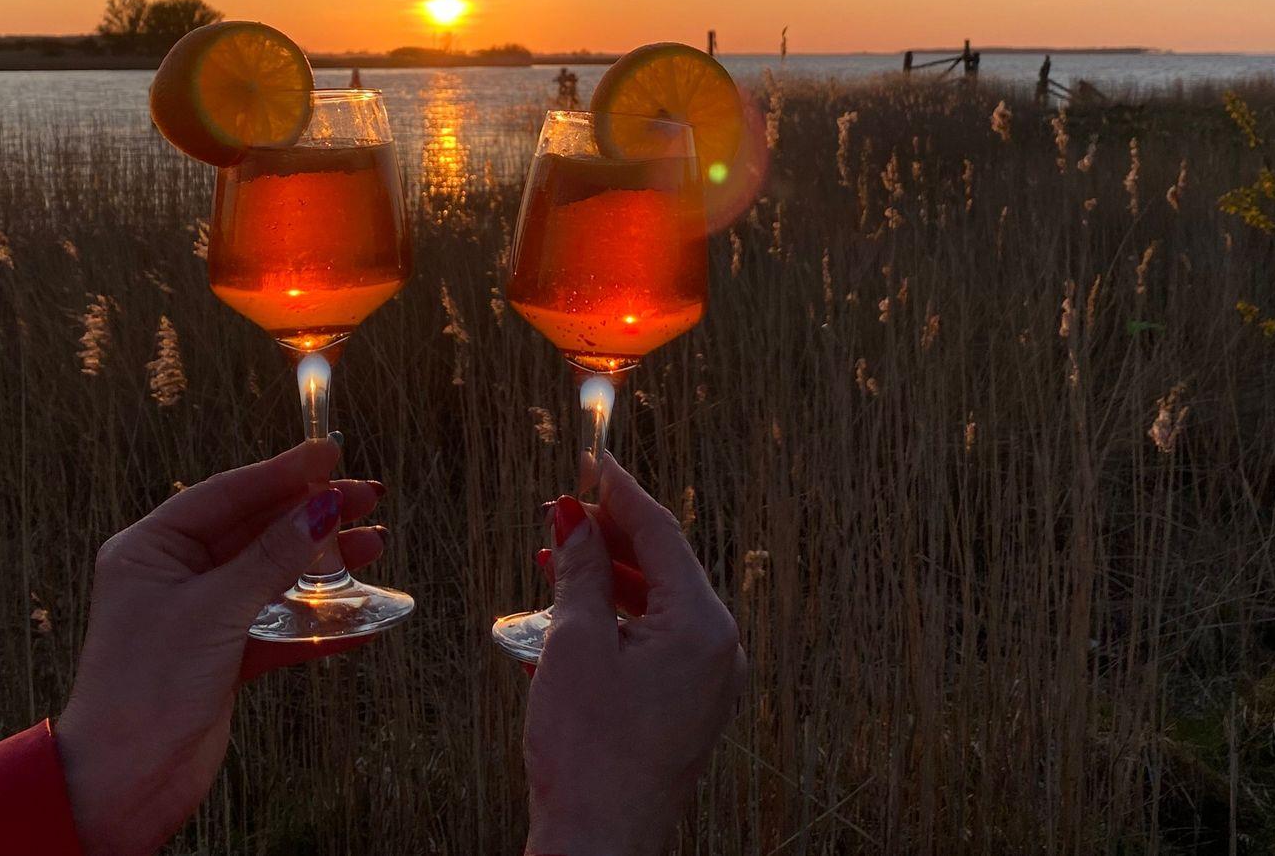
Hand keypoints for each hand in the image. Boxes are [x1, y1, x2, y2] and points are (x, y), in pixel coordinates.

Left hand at [54, 440, 385, 855]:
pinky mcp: (223, 657)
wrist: (123, 784)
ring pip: (273, 575)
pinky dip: (317, 621)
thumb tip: (322, 508)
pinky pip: (278, 625)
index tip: (329, 454)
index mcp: (152, 548)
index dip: (281, 473)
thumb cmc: (146, 688)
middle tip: (368, 496)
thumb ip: (272, 558)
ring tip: (375, 544)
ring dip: (323, 563)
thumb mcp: (214, 610)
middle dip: (312, 515)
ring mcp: (200, 616)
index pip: (227, 494)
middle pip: (256, 530)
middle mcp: (175, 575)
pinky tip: (362, 615)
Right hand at [524, 454, 745, 855]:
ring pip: (656, 603)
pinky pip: (655, 640)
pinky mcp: (687, 707)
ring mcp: (707, 681)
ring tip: (554, 555)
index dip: (621, 491)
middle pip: (663, 566)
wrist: (598, 847)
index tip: (591, 457)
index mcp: (704, 625)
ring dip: (606, 577)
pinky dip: (616, 618)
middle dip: (608, 535)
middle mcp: (719, 649)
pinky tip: (572, 610)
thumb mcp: (575, 644)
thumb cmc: (587, 751)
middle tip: (559, 510)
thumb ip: (580, 569)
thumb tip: (574, 515)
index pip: (662, 533)